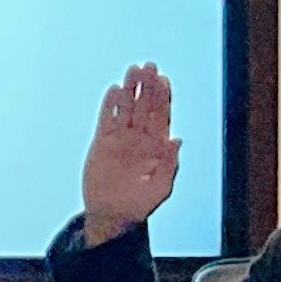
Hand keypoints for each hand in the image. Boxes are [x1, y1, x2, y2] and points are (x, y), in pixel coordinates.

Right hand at [81, 62, 181, 245]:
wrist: (112, 216)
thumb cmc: (140, 205)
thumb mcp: (160, 189)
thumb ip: (170, 165)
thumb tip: (177, 139)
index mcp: (157, 146)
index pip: (162, 116)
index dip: (163, 97)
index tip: (163, 80)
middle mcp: (140, 138)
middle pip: (145, 106)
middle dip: (147, 86)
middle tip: (148, 66)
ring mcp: (121, 138)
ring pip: (127, 108)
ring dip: (130, 89)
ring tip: (132, 70)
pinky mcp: (102, 142)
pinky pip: (107, 119)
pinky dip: (110, 105)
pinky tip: (114, 90)